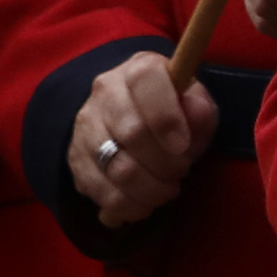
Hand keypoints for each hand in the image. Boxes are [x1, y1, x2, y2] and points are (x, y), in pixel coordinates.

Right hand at [69, 50, 216, 227]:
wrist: (133, 120)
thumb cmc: (172, 113)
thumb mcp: (195, 106)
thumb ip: (201, 110)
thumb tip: (197, 111)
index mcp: (138, 70)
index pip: (145, 82)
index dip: (165, 117)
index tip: (182, 146)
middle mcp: (105, 92)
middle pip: (131, 133)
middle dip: (166, 163)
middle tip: (181, 170)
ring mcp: (85, 126)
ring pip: (118, 169)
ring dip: (152, 190)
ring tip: (167, 188)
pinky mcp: (76, 160)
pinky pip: (104, 194)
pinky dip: (132, 207)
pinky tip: (146, 202)